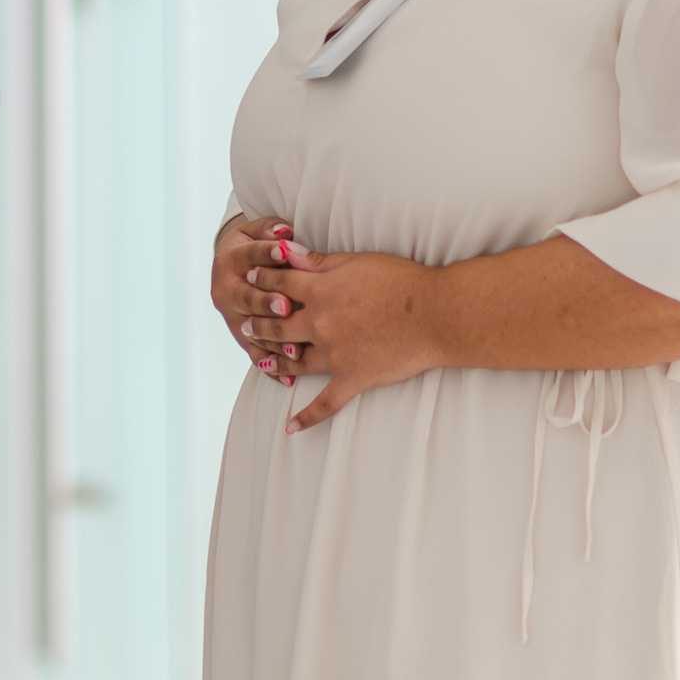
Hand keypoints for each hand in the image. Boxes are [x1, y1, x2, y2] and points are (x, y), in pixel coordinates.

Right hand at [211, 216, 302, 385]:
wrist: (233, 267)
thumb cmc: (256, 244)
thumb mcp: (257, 230)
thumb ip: (270, 229)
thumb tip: (285, 231)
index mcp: (229, 260)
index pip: (249, 255)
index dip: (267, 253)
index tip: (286, 251)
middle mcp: (225, 290)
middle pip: (246, 298)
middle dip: (266, 302)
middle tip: (286, 306)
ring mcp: (232, 317)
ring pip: (251, 331)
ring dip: (273, 340)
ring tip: (294, 348)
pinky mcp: (240, 336)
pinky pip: (255, 354)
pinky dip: (272, 367)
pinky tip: (288, 376)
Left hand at [242, 247, 440, 432]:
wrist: (436, 315)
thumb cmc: (400, 281)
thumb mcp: (356, 260)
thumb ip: (317, 260)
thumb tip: (285, 252)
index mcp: (319, 291)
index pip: (278, 284)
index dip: (261, 278)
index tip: (249, 278)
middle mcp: (320, 324)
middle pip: (278, 324)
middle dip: (258, 323)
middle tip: (243, 324)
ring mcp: (335, 355)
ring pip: (294, 362)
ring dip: (274, 361)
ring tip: (260, 362)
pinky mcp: (353, 380)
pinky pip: (325, 404)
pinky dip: (307, 417)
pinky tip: (291, 427)